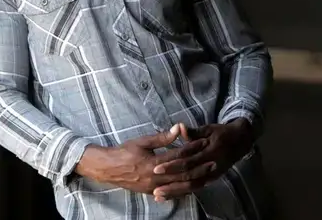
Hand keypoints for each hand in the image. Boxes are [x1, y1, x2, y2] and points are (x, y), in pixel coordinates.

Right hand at [75, 124, 216, 194]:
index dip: (192, 148)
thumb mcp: (143, 141)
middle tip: (213, 161)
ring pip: (179, 186)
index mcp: (153, 164)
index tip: (204, 141)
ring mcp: (154, 188)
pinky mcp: (152, 193)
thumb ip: (162, 138)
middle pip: (183, 173)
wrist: (109, 169)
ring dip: (195, 180)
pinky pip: (172, 193)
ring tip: (207, 174)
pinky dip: (183, 189)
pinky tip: (193, 186)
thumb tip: (178, 128)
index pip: (178, 155)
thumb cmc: (125, 152)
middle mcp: (155, 178)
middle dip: (199, 167)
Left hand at [151, 119, 253, 200]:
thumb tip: (179, 127)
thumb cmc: (221, 133)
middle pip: (188, 176)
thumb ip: (193, 132)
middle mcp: (211, 166)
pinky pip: (196, 188)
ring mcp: (213, 175)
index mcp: (209, 151)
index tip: (156, 168)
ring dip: (175, 192)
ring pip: (192, 186)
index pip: (187, 160)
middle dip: (170, 183)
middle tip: (154, 188)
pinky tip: (171, 196)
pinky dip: (183, 193)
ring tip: (159, 196)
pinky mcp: (212, 179)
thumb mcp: (208, 129)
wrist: (240, 142)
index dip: (172, 165)